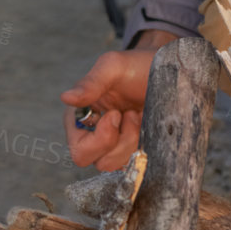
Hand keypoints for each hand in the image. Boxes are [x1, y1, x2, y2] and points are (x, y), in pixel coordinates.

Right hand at [60, 32, 175, 169]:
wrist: (165, 69)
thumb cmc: (135, 65)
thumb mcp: (113, 67)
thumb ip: (90, 83)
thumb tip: (65, 98)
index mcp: (80, 117)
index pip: (79, 150)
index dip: (100, 138)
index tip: (117, 113)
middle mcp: (93, 135)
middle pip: (97, 162)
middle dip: (119, 142)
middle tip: (130, 115)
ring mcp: (114, 145)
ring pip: (118, 164)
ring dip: (133, 140)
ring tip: (139, 114)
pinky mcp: (133, 149)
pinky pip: (136, 162)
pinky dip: (144, 145)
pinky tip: (147, 123)